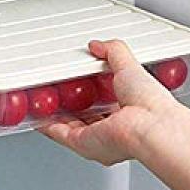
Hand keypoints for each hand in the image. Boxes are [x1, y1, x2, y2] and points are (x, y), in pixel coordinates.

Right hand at [37, 39, 178, 164]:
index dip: (90, 91)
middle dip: (70, 105)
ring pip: (70, 126)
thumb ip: (114, 52)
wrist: (149, 125)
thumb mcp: (130, 65)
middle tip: (56, 90)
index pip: (104, 103)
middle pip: (85, 117)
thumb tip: (99, 45)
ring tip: (43, 100)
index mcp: (128, 113)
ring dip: (56, 115)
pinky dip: (48, 125)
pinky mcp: (84, 143)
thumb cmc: (149, 102)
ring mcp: (98, 138)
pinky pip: (60, 134)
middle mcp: (112, 129)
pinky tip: (40, 115)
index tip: (77, 81)